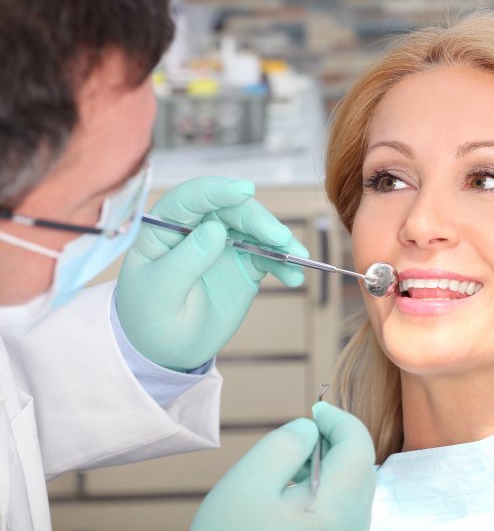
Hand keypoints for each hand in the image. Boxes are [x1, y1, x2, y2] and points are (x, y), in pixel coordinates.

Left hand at [116, 177, 307, 370]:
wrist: (167, 350)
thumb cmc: (149, 319)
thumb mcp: (160, 294)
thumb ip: (185, 260)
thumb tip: (215, 229)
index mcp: (164, 228)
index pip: (190, 199)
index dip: (216, 191)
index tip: (244, 190)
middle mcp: (196, 230)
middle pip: (231, 211)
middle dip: (259, 221)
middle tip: (281, 238)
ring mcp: (222, 247)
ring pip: (255, 231)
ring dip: (279, 241)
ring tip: (298, 257)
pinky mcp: (243, 266)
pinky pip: (267, 258)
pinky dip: (283, 264)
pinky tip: (294, 276)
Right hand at [191, 403, 376, 530]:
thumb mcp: (249, 482)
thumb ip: (287, 443)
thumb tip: (311, 430)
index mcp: (338, 512)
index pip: (358, 445)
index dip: (339, 418)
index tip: (315, 409)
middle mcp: (353, 530)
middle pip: (360, 468)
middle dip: (334, 444)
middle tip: (298, 440)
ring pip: (352, 490)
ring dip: (328, 469)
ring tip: (287, 474)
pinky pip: (342, 512)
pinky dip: (324, 494)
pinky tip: (291, 501)